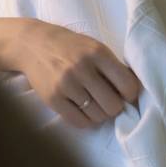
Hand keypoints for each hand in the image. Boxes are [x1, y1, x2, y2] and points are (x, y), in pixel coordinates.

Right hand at [18, 21, 142, 128]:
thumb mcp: (94, 47)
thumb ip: (112, 66)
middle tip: (108, 101)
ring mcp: (66, 84)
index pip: (127, 85)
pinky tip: (83, 110)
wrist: (33, 44)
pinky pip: (79, 122)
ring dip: (99, 114)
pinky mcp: (53, 98)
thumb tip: (133, 92)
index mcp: (97, 53)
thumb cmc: (70, 47)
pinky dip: (86, 120)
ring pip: (97, 116)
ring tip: (94, 104)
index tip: (125, 94)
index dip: (130, 94)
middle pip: (113, 105)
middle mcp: (82, 68)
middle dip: (114, 107)